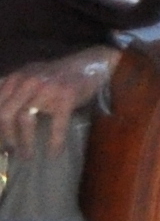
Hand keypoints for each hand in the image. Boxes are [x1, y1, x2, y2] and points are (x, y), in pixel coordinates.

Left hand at [0, 49, 117, 160]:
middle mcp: (27, 82)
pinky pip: (56, 123)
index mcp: (15, 79)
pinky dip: (55, 140)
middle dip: (6, 136)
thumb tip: (1, 119)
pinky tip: (54, 152)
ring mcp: (47, 89)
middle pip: (5, 113)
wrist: (89, 65)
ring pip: (25, 119)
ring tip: (27, 155)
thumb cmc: (58, 76)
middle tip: (10, 152)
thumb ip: (12, 90)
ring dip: (25, 142)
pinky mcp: (66, 97)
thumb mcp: (29, 77)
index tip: (0, 143)